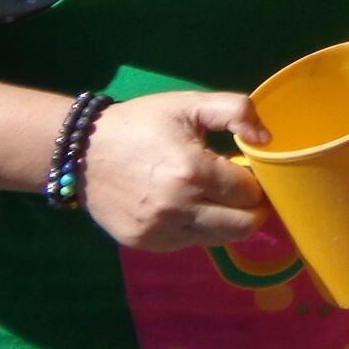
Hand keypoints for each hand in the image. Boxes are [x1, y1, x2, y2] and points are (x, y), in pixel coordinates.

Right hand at [84, 92, 272, 251]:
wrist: (82, 150)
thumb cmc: (142, 124)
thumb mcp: (190, 104)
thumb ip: (236, 111)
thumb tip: (266, 140)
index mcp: (192, 172)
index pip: (250, 193)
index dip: (256, 181)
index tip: (247, 170)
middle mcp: (177, 208)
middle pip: (243, 226)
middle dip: (251, 208)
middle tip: (241, 190)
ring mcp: (159, 231)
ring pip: (219, 239)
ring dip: (227, 220)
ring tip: (213, 196)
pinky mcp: (145, 243)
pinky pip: (190, 243)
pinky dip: (199, 227)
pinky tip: (186, 205)